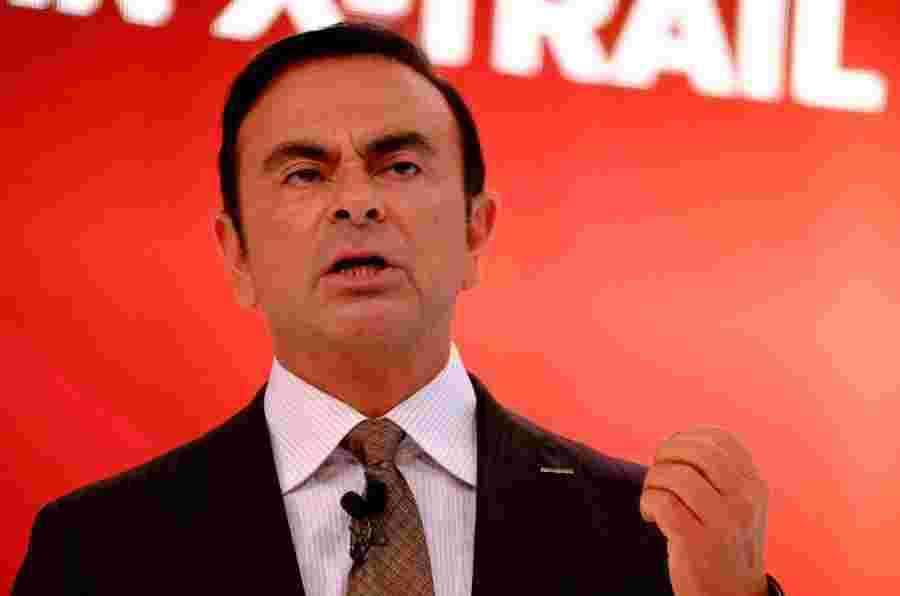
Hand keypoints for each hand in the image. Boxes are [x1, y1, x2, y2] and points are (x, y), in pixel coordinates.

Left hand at [639, 426, 769, 595]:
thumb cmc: (723, 545)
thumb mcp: (736, 505)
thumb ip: (719, 473)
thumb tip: (675, 440)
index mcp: (754, 485)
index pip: (719, 438)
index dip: (686, 437)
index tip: (672, 454)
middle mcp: (744, 500)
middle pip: (696, 451)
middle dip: (665, 455)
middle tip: (657, 475)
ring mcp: (724, 522)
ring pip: (676, 475)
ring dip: (653, 481)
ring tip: (653, 498)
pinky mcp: (698, 541)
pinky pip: (662, 502)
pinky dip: (647, 503)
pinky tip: (651, 516)